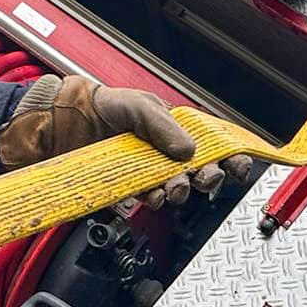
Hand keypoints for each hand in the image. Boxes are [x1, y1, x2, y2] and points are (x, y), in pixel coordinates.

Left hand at [0, 76, 253, 205]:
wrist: (66, 122)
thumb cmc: (105, 106)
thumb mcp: (139, 106)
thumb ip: (164, 126)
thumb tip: (189, 150)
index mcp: (176, 129)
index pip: (211, 145)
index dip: (230, 157)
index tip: (239, 166)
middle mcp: (166, 153)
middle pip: (198, 171)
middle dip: (207, 178)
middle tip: (204, 180)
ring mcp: (148, 171)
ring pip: (175, 188)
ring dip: (179, 191)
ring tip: (174, 190)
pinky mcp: (129, 187)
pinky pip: (148, 198)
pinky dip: (153, 200)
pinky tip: (151, 196)